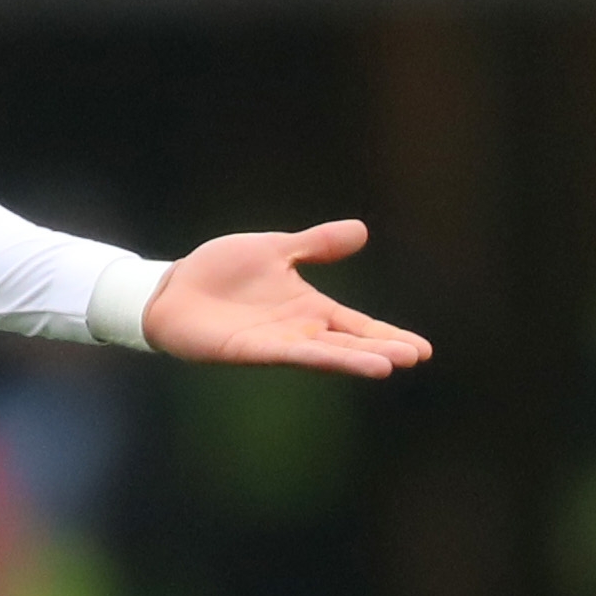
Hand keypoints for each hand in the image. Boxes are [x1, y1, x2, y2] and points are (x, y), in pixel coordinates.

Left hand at [140, 220, 430, 377]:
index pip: (357, 325)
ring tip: (390, 365)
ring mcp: (276, 343)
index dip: (387, 335)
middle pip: (348, 343)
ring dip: (355, 359)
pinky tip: (337, 362)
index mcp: (308, 308)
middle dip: (381, 349)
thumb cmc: (219, 271)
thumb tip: (362, 230)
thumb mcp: (275, 250)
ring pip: (324, 353)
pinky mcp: (251, 350)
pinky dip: (315, 357)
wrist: (172, 288)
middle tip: (416, 356)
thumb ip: (316, 244)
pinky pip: (288, 354)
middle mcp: (298, 330)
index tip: (423, 349)